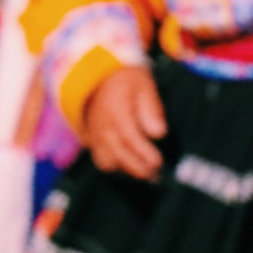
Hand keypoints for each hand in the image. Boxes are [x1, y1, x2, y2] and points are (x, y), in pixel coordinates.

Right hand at [81, 61, 169, 178]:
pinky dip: (116, 167)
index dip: (143, 152)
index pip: (129, 136)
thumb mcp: (144, 86)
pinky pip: (101, 159)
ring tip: (146, 173)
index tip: (158, 162)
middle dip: (137, 167)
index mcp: (116, 110)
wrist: (98, 78)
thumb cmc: (127, 82)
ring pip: (107, 161)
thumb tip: (159, 133)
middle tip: (155, 174)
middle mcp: (103, 125)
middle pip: (118, 153)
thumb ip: (151, 109)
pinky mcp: (93, 140)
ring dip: (126, 169)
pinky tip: (131, 168)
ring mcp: (95, 134)